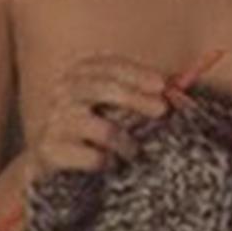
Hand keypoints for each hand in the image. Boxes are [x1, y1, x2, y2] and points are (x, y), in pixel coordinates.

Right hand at [27, 55, 171, 181]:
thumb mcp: (115, 106)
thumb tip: (181, 84)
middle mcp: (63, 93)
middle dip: (135, 98)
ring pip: (102, 128)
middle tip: (162, 110)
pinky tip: (108, 164)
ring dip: (126, 142)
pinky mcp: (50, 149)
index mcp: (79, 75)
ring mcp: (55, 121)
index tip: (162, 84)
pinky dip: (107, 162)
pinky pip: (92, 157)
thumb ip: (144, 94)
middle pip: (101, 88)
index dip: (136, 73)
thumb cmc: (94, 129)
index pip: (107, 66)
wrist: (54, 163)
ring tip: (132, 151)